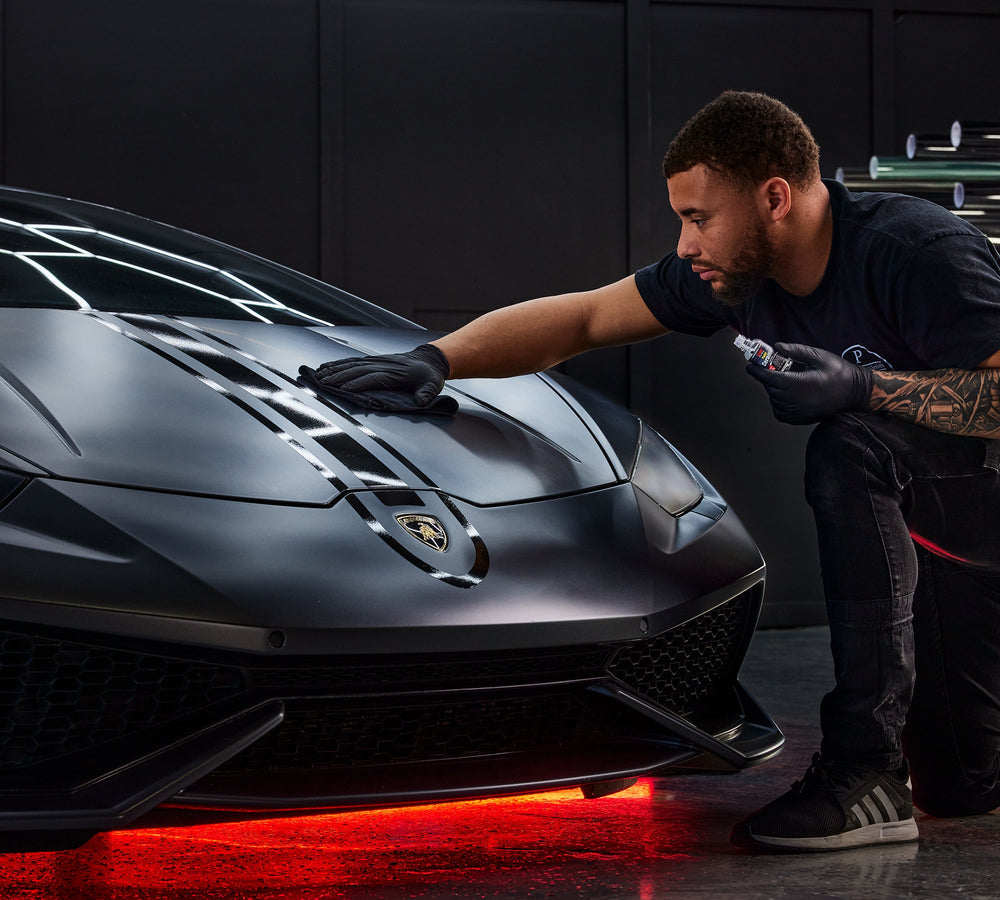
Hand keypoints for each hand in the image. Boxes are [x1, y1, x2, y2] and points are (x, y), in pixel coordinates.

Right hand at [305, 343, 449, 406]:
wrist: (429, 359)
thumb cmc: (428, 375)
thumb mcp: (432, 385)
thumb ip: (426, 393)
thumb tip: (421, 401)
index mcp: (393, 372)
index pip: (372, 378)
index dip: (358, 384)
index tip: (343, 390)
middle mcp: (381, 364)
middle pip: (356, 370)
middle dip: (338, 377)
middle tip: (321, 384)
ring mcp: (375, 361)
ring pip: (351, 365)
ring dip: (334, 370)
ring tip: (317, 375)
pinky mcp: (372, 360)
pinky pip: (352, 361)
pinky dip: (337, 364)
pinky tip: (325, 368)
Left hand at [745, 343, 873, 424]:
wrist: (854, 393)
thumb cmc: (838, 372)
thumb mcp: (819, 356)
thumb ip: (796, 351)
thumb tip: (776, 346)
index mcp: (799, 383)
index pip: (770, 377)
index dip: (757, 371)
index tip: (749, 365)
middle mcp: (796, 400)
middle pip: (770, 388)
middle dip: (766, 377)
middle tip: (767, 367)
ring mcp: (797, 412)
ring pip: (774, 400)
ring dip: (773, 389)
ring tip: (784, 379)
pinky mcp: (799, 419)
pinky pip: (780, 412)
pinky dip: (778, 403)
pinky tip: (787, 393)